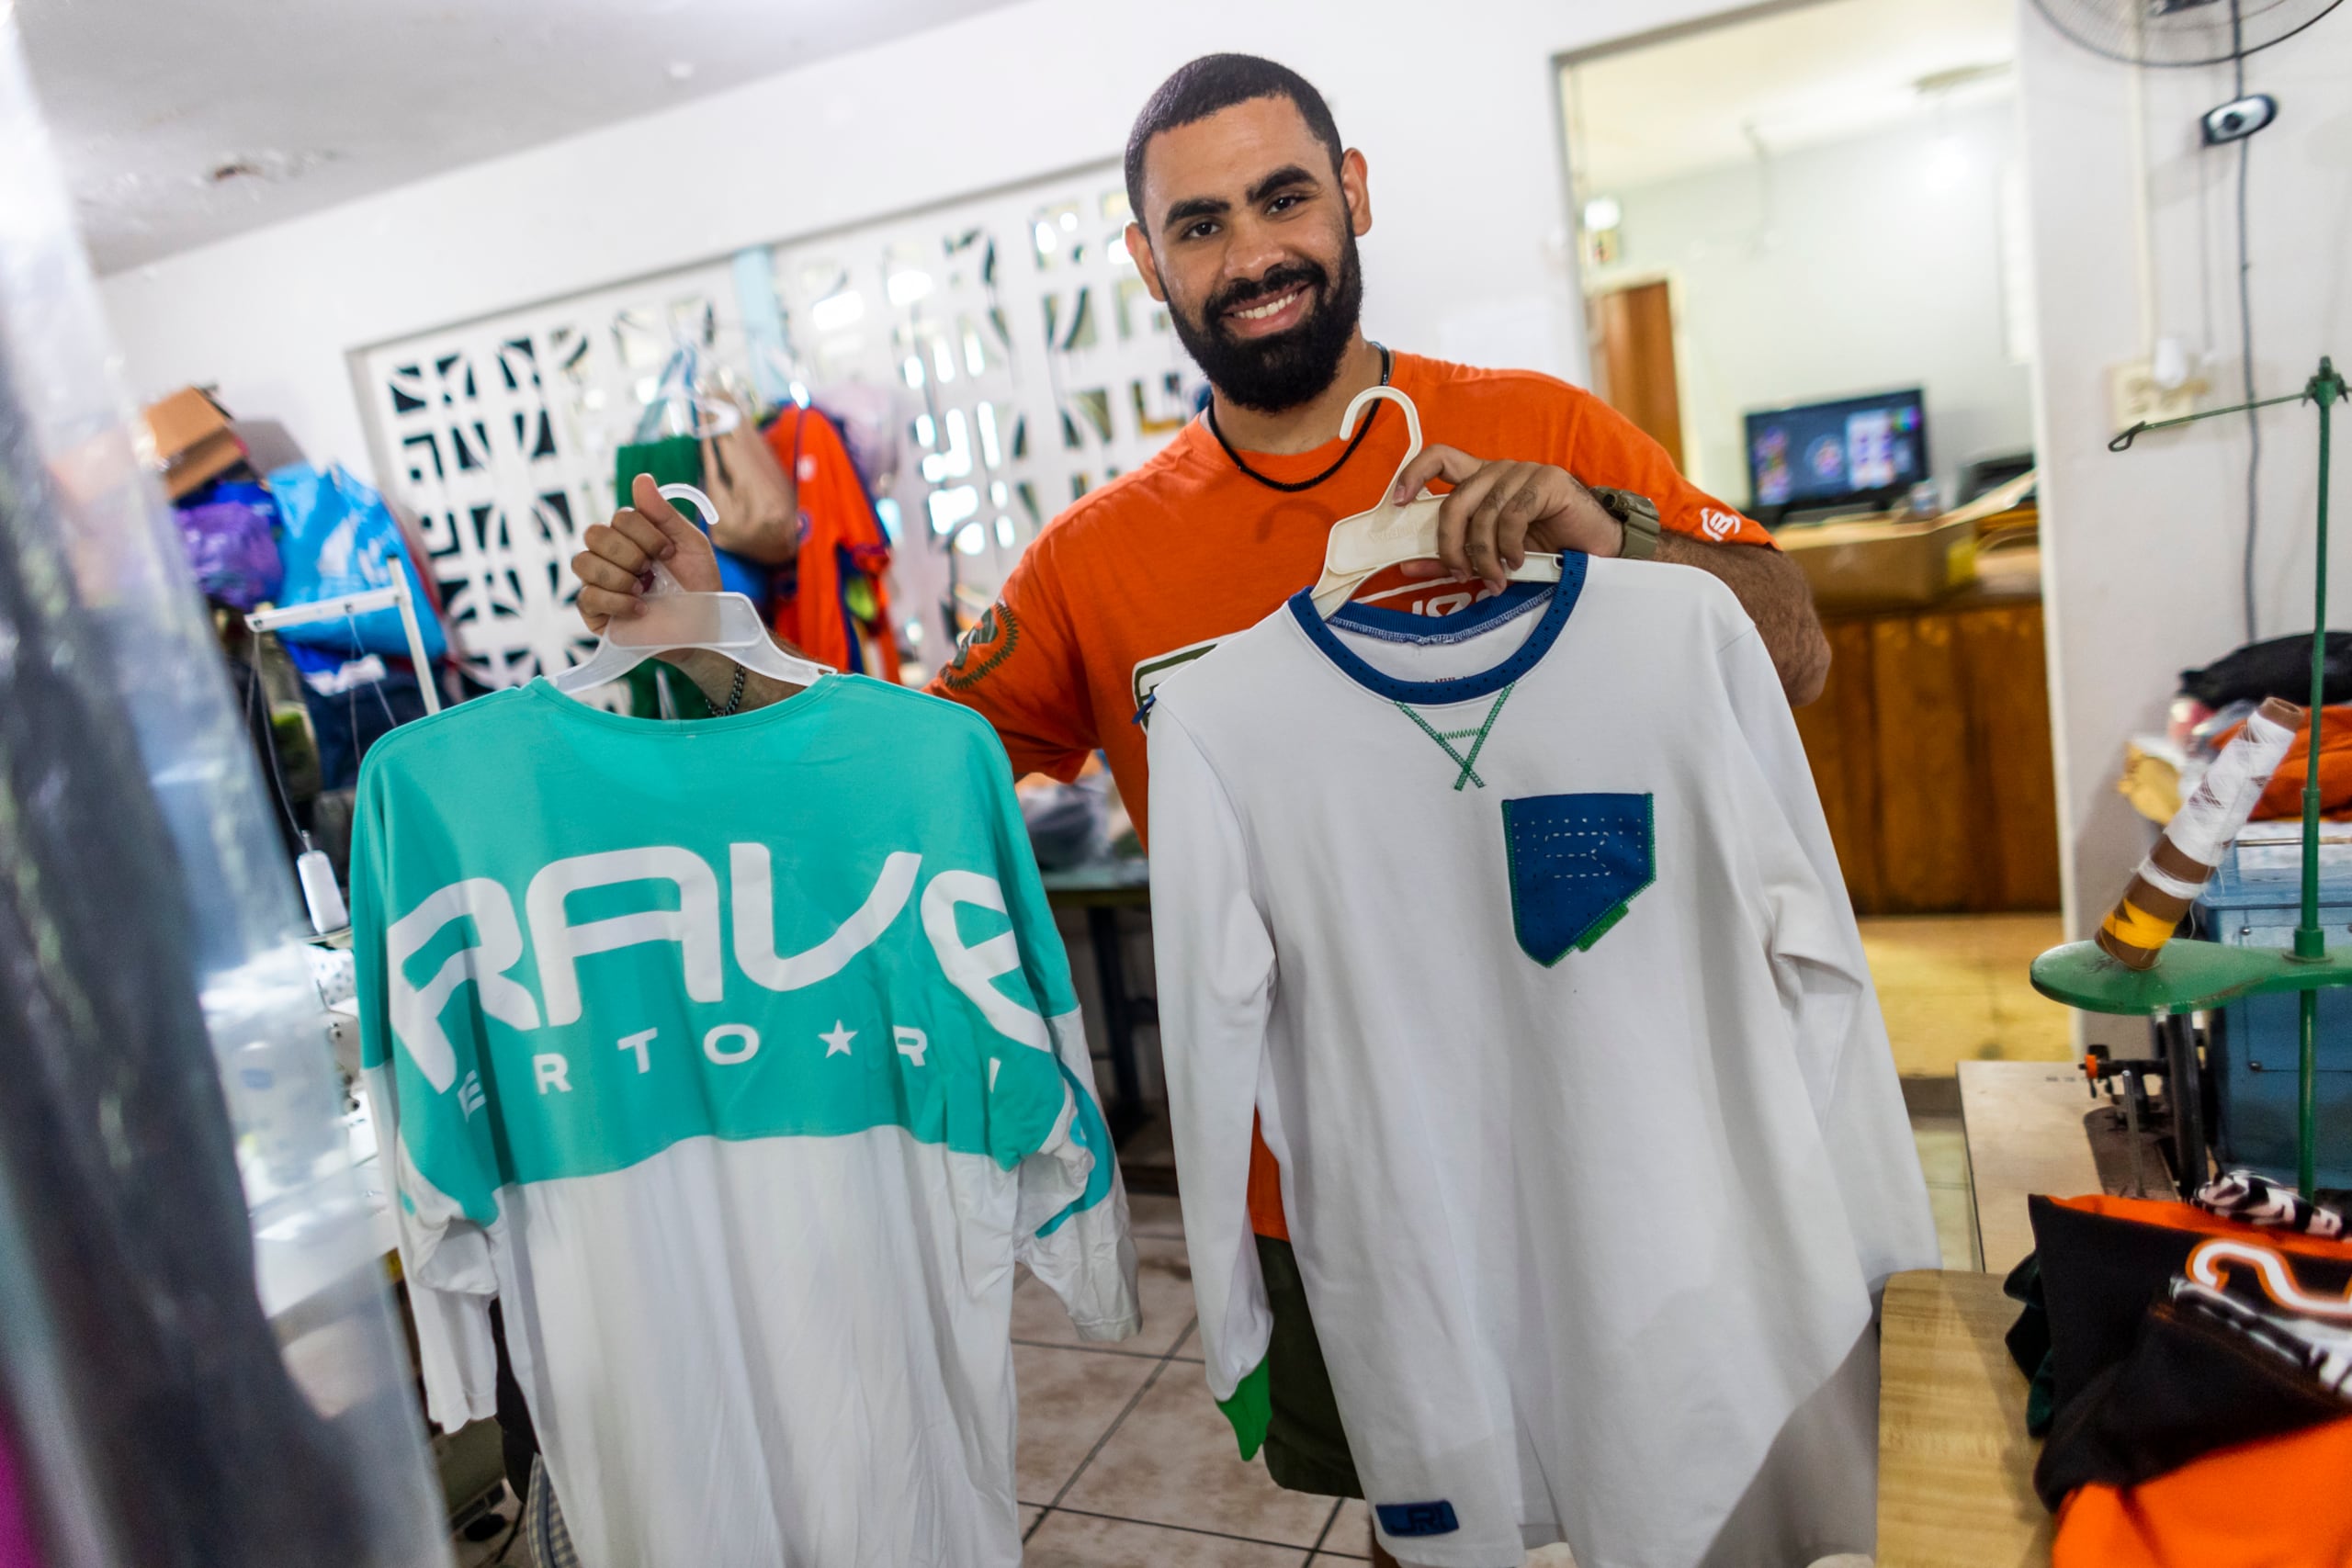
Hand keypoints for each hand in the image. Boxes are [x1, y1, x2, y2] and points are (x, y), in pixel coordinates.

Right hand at [571, 473, 720, 632]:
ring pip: (583, 561)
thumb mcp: (691, 545)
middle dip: (629, 552)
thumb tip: (641, 478)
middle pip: (595, 534)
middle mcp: (610, 556)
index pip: (620, 517)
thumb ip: (664, 513)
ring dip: (619, 576)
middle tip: (652, 571)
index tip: (668, 553)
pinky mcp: (595, 613)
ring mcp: (599, 583)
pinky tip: (640, 608)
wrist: (703, 629)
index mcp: (632, 536)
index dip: (645, 533)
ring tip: (644, 591)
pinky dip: (617, 601)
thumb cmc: (699, 587)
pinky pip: (587, 596)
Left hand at [1384, 445, 1622, 587]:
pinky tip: (1519, 562)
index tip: (1397, 503)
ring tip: (1496, 579)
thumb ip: (1452, 556)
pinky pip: (1513, 516)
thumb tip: (1408, 564)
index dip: (1413, 475)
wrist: (1595, 549)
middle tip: (1459, 573)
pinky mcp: (1547, 481)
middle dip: (1450, 543)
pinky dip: (1510, 546)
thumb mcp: (1489, 555)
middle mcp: (1497, 470)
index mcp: (1480, 480)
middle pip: (1455, 500)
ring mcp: (1523, 471)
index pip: (1439, 459)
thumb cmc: (1543, 549)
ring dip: (1485, 555)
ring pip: (1484, 514)